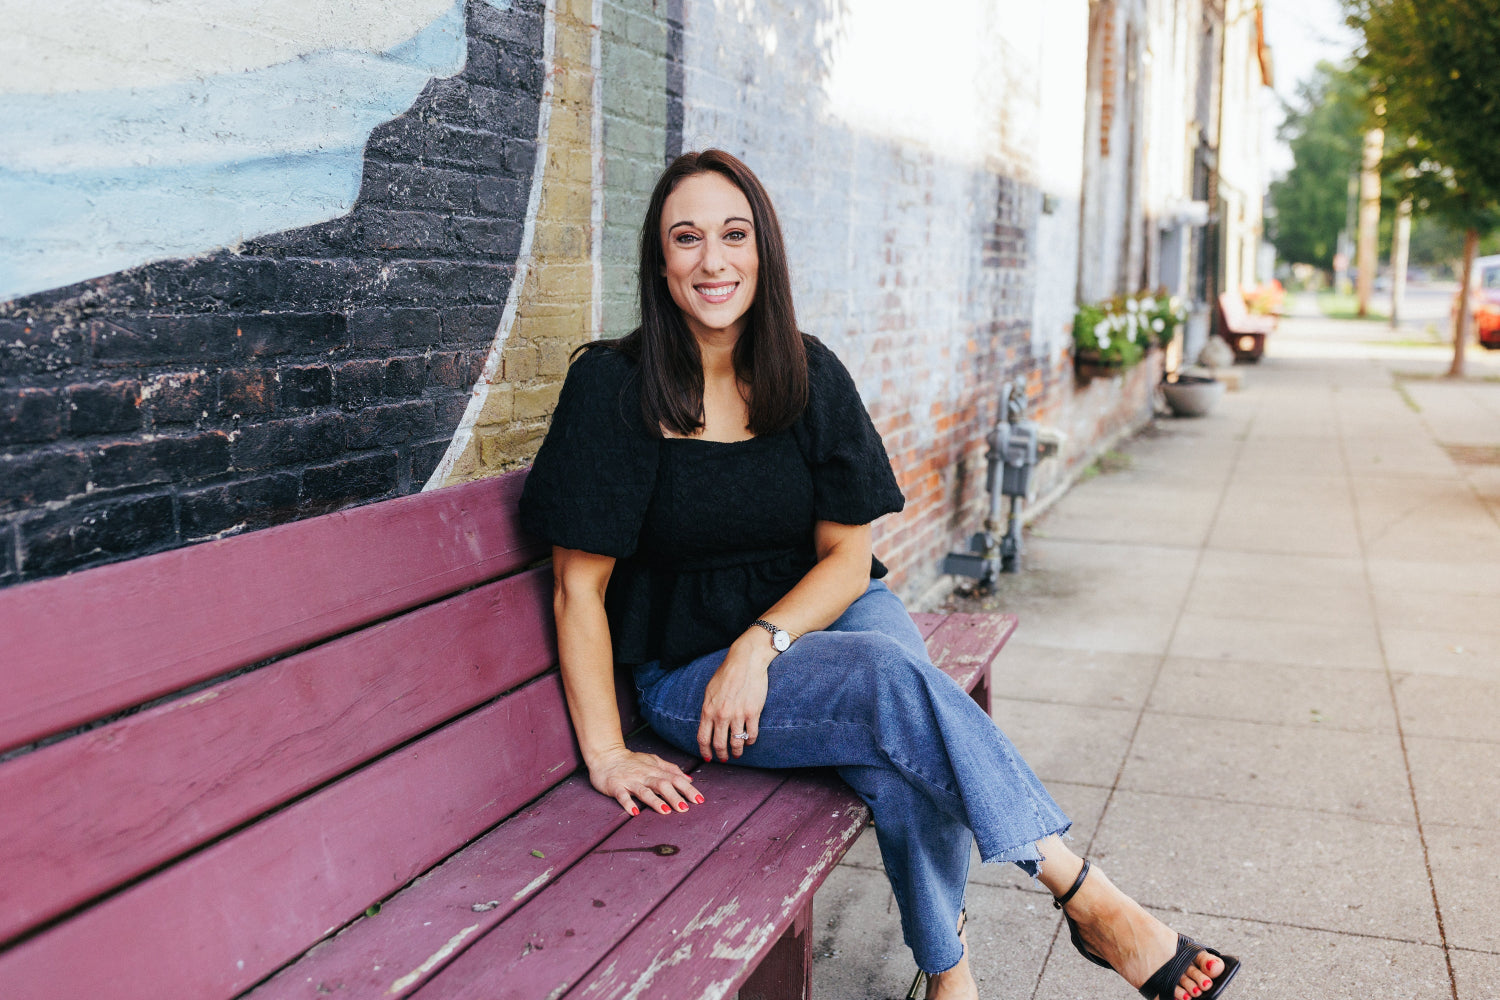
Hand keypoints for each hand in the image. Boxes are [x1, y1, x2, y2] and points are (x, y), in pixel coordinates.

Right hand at [587, 745, 701, 816]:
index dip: (687, 789)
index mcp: (655, 770)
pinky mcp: (615, 787)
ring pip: (644, 791)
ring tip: (666, 811)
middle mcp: (644, 775)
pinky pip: (622, 795)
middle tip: (685, 808)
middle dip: (675, 796)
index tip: (700, 800)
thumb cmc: (631, 761)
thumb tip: (689, 779)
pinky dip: (628, 803)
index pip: (675, 778)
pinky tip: (634, 812)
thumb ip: (670, 769)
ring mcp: (630, 781)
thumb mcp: (653, 761)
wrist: (606, 755)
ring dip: (655, 801)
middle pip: (662, 785)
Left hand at [698, 637, 773, 761]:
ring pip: (736, 743)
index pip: (703, 738)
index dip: (705, 752)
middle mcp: (721, 715)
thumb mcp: (709, 691)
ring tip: (738, 753)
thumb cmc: (726, 674)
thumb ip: (708, 709)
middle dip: (721, 755)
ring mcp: (738, 715)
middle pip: (719, 745)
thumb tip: (707, 725)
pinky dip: (750, 741)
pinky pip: (751, 734)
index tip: (708, 757)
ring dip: (737, 752)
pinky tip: (749, 741)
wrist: (745, 662)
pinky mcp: (753, 713)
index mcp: (708, 710)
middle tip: (724, 759)